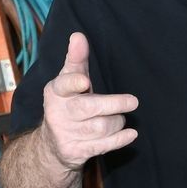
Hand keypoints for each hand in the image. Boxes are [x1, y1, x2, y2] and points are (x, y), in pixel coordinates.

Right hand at [42, 32, 138, 169]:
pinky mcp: (75, 151)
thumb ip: (76, 59)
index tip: (85, 80)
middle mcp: (58, 113)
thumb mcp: (68, 80)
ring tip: (121, 117)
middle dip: (113, 104)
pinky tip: (130, 134)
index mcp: (56, 92)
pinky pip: (102, 146)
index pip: (63, 84)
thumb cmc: (68, 103)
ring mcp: (65, 133)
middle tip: (133, 101)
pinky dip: (119, 140)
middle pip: (88, 108)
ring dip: (117, 122)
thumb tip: (78, 36)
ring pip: (100, 127)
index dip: (73, 82)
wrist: (54, 144)